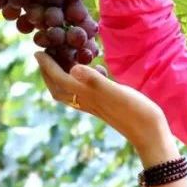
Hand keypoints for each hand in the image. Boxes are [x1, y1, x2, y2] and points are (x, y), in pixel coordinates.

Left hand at [34, 52, 174, 157]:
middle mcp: (86, 101)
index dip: (47, 65)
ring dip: (60, 79)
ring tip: (60, 64)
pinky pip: (83, 93)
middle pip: (58, 88)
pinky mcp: (105, 106)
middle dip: (48, 73)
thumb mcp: (116, 92)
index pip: (59, 78)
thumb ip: (94, 80)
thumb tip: (73, 68)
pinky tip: (87, 75)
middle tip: (43, 57)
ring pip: (69, 92)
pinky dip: (77, 82)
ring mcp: (95, 105)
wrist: (149, 134)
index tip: (37, 52)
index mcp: (86, 95)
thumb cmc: (136, 112)